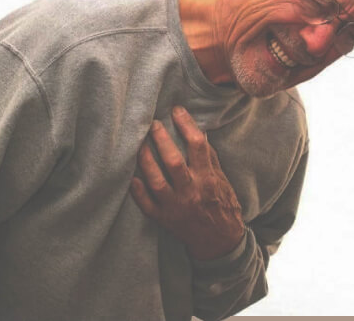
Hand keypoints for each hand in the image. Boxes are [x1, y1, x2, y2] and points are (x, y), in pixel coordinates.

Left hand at [130, 106, 245, 260]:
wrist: (219, 241)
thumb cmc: (221, 204)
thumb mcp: (221, 179)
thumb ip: (209, 157)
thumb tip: (197, 132)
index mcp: (208, 179)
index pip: (197, 146)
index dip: (186, 125)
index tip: (177, 111)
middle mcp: (191, 192)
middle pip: (173, 162)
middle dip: (161, 139)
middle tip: (153, 124)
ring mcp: (176, 207)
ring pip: (156, 182)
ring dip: (145, 161)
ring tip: (139, 145)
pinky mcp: (164, 220)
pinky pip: (146, 205)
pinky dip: (138, 191)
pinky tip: (132, 177)